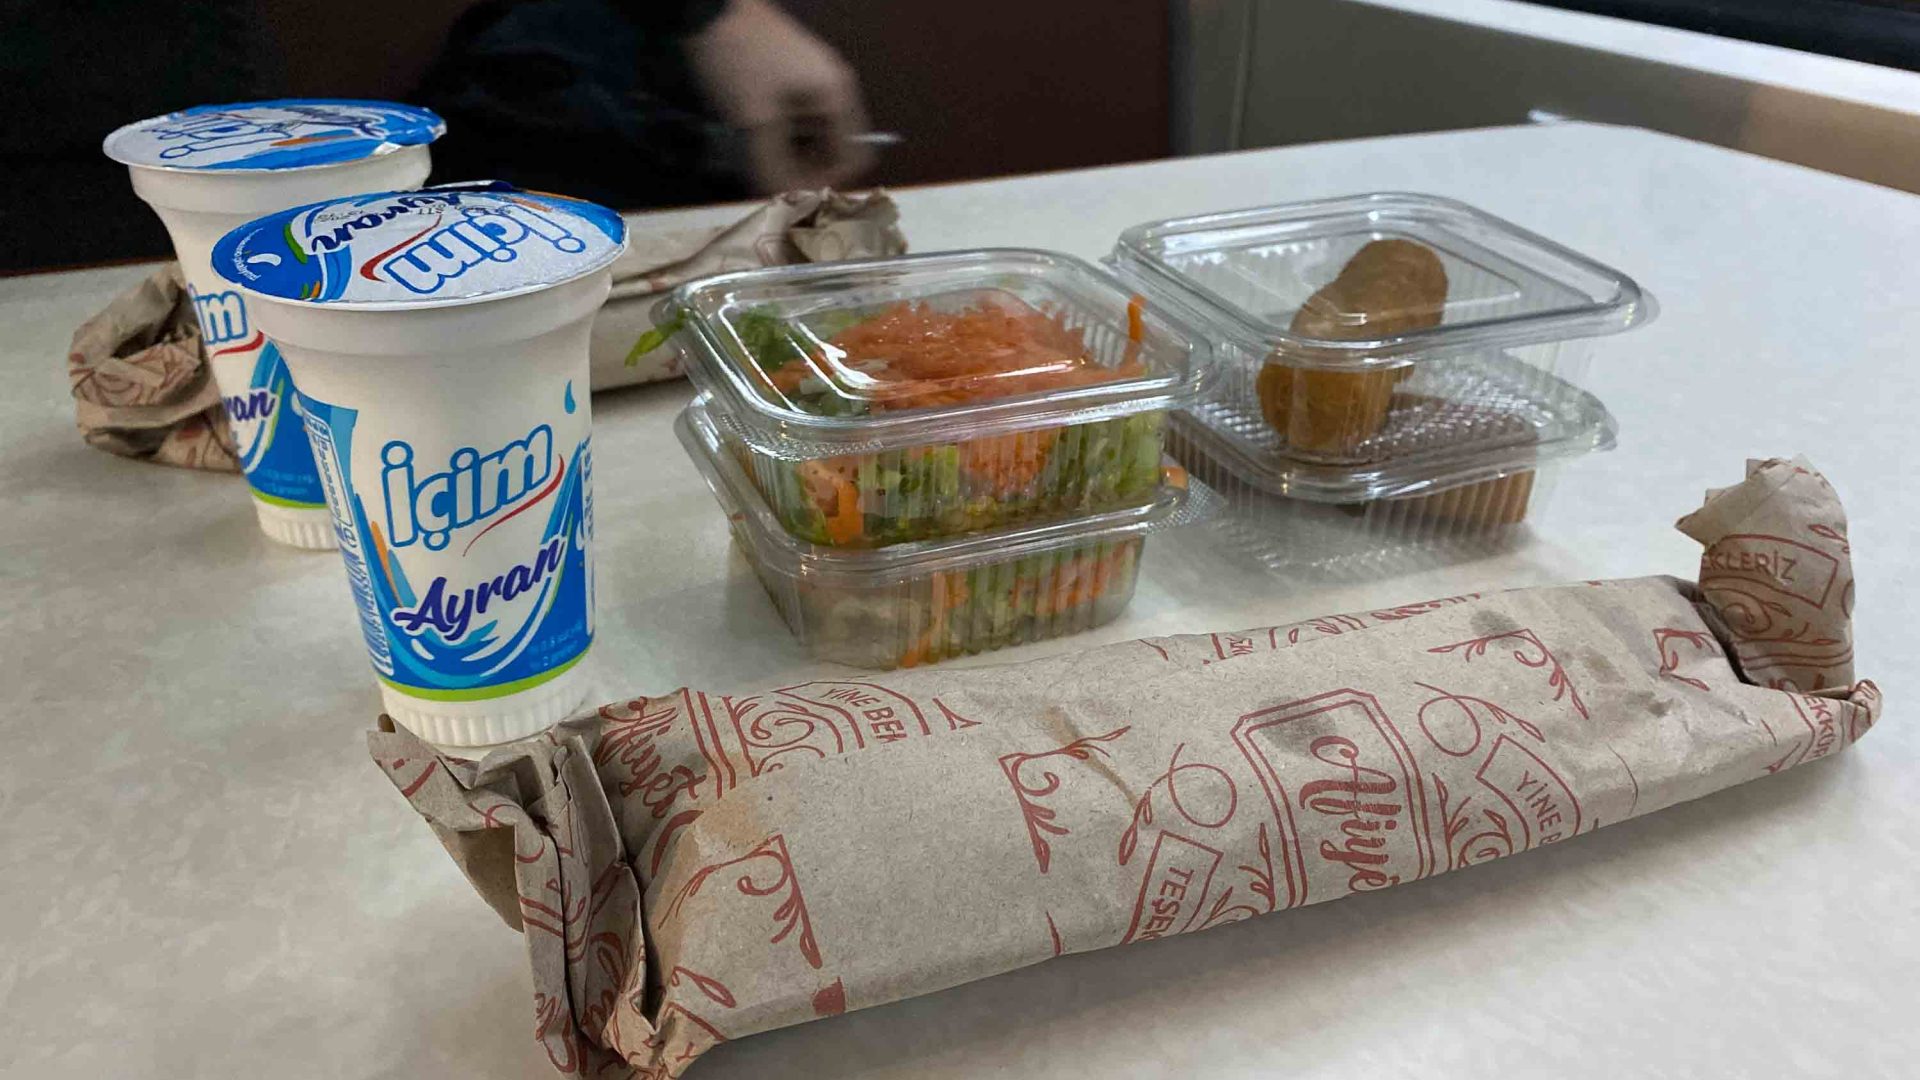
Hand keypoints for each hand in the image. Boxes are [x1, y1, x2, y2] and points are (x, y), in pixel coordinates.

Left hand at [685, 0, 874, 191]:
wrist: (705, 8)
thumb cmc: (739, 61)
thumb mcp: (755, 120)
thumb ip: (773, 167)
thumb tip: (785, 204)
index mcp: (837, 96)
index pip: (851, 158)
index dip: (826, 183)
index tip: (796, 198)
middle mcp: (832, 90)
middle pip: (832, 150)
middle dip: (806, 171)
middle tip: (772, 185)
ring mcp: (811, 82)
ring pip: (811, 138)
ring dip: (789, 157)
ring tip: (759, 166)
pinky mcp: (789, 79)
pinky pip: (794, 122)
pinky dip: (779, 138)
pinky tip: (754, 144)